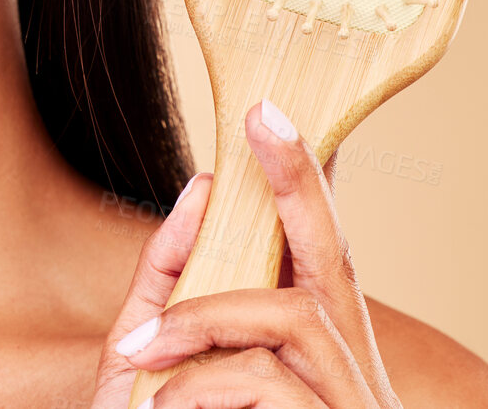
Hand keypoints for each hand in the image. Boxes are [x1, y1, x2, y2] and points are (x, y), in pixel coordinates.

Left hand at [91, 99, 401, 407]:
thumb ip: (176, 283)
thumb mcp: (166, 359)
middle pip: (331, 254)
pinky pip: (262, 381)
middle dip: (298, 181)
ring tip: (140, 360)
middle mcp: (344, 360)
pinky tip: (164, 406)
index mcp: (310, 337)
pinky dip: (200, 383)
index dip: (301, 173)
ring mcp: (347, 397)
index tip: (272, 108)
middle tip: (264, 115)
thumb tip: (198, 192)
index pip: (316, 242)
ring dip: (203, 322)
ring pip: (284, 318)